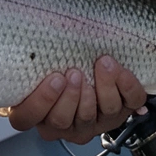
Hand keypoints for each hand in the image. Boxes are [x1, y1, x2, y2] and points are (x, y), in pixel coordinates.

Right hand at [8, 55, 147, 143]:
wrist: (92, 63)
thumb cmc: (61, 62)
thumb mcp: (43, 60)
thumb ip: (36, 57)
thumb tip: (31, 30)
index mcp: (37, 113)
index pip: (28, 117)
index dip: (41, 101)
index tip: (55, 78)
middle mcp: (63, 125)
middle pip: (62, 120)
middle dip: (71, 96)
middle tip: (76, 72)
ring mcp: (93, 123)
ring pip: (95, 116)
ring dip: (101, 89)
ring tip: (102, 64)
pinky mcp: (120, 113)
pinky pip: (127, 105)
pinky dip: (126, 86)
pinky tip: (120, 69)